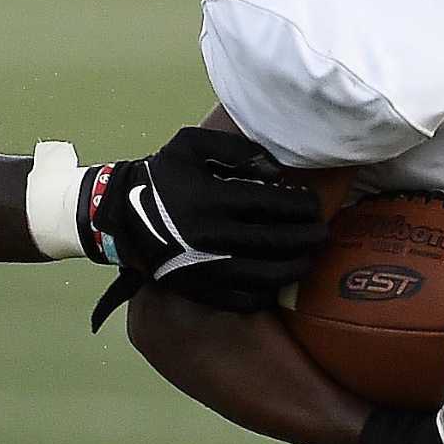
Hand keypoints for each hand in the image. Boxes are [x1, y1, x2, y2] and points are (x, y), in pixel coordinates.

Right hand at [84, 127, 326, 328]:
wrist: (121, 216)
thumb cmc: (162, 175)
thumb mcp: (192, 145)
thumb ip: (237, 149)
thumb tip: (275, 171)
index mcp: (214, 199)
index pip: (277, 204)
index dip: (304, 205)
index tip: (314, 204)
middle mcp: (215, 236)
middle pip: (280, 241)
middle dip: (310, 237)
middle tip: (322, 231)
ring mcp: (209, 267)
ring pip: (269, 274)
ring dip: (297, 266)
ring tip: (308, 257)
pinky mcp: (201, 289)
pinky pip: (245, 298)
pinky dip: (268, 291)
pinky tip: (276, 279)